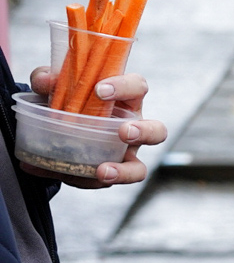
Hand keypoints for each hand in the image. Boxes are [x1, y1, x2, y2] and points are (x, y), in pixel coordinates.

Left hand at [25, 68, 168, 188]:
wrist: (51, 132)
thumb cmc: (67, 102)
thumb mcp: (54, 87)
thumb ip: (47, 79)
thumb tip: (47, 81)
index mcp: (125, 101)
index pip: (137, 87)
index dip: (125, 87)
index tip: (100, 90)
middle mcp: (132, 129)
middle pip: (157, 131)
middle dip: (144, 132)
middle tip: (123, 132)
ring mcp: (123, 156)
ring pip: (139, 169)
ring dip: (125, 171)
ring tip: (103, 171)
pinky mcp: (107, 174)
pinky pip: (104, 183)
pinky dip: (86, 181)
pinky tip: (68, 174)